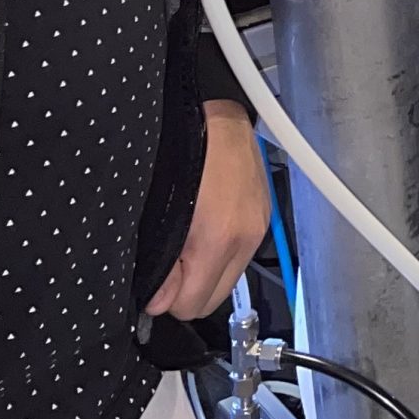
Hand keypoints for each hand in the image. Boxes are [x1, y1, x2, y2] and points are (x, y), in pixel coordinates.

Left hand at [146, 102, 271, 320]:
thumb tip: (159, 300)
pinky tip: (206, 229)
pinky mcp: (264, 216)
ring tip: (186, 243)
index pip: (192, 305)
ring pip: (227, 281)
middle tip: (169, 264)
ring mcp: (259, 226)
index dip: (167, 299)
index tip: (155, 282)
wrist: (216, 114)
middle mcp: (246, 237)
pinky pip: (240, 255)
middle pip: (212, 301)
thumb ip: (162, 262)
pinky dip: (221, 253)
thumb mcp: (160, 211)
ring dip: (205, 272)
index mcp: (218, 238)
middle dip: (188, 291)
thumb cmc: (183, 153)